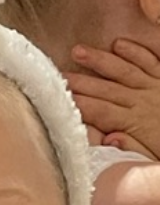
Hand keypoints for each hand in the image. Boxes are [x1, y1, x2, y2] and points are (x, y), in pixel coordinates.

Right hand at [66, 40, 159, 159]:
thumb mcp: (155, 160)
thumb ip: (134, 149)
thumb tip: (110, 137)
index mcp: (137, 123)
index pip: (99, 111)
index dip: (76, 103)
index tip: (56, 98)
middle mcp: (144, 100)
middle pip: (105, 88)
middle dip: (79, 81)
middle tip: (57, 75)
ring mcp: (157, 87)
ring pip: (124, 69)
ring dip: (101, 60)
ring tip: (79, 51)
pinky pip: (151, 60)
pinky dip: (136, 51)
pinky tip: (119, 44)